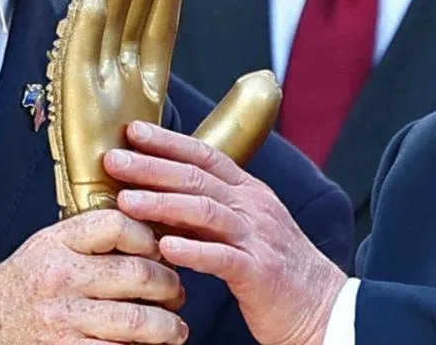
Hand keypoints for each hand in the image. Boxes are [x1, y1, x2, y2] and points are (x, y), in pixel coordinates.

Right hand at [0, 209, 188, 343]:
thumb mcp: (44, 248)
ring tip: (175, 329)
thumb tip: (148, 236)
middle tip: (177, 293)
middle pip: (139, 274)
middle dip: (170, 286)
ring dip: (167, 327)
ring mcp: (62, 320)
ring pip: (137, 321)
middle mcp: (60, 279)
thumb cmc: (17, 290)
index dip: (150, 236)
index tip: (162, 249)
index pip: (118, 225)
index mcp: (55, 244)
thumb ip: (87, 239)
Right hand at [46, 0, 282, 217]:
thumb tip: (270, 81)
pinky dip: (81, 30)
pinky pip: (73, 65)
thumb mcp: (209, 153)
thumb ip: (240, 119)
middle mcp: (114, 87)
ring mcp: (90, 98)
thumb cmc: (158, 203)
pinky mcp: (71, 115)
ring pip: (99, 30)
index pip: (155, 32)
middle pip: (124, 20)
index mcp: (142, 91)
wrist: (125, 246)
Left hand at [107, 122, 347, 344]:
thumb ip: (207, 211)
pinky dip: (192, 251)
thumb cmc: (275, 268)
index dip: (168, 141)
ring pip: (205, 211)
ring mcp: (257, 237)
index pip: (205, 155)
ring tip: (126, 201)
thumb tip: (159, 196)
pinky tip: (164, 248)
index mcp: (248, 192)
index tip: (133, 130)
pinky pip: (222, 258)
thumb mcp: (243, 228)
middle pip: (197, 177)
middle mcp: (253, 206)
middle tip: (114, 159)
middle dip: (152, 165)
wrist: (321, 306)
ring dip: (162, 204)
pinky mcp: (259, 272)